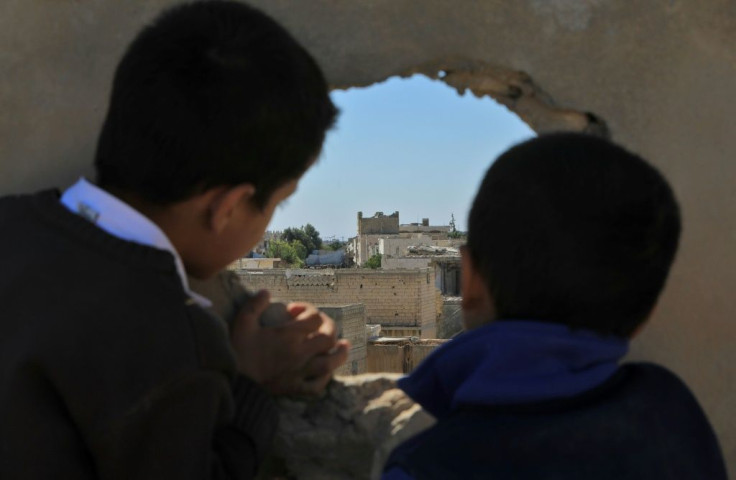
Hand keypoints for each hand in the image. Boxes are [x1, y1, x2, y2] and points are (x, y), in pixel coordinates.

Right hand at [230, 290, 349, 394]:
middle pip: (329, 338)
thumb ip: (254, 305)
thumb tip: (266, 291)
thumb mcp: (242, 323)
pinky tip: (327, 373)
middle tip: (323, 324)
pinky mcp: (295, 388)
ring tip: (344, 345)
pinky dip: (325, 379)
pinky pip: (317, 386)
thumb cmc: (238, 351)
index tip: (295, 311)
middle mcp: (300, 353)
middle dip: (330, 327)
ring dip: (340, 354)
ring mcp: (299, 372)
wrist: (232, 383)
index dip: (309, 309)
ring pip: (330, 363)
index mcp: (289, 335)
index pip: (314, 318)